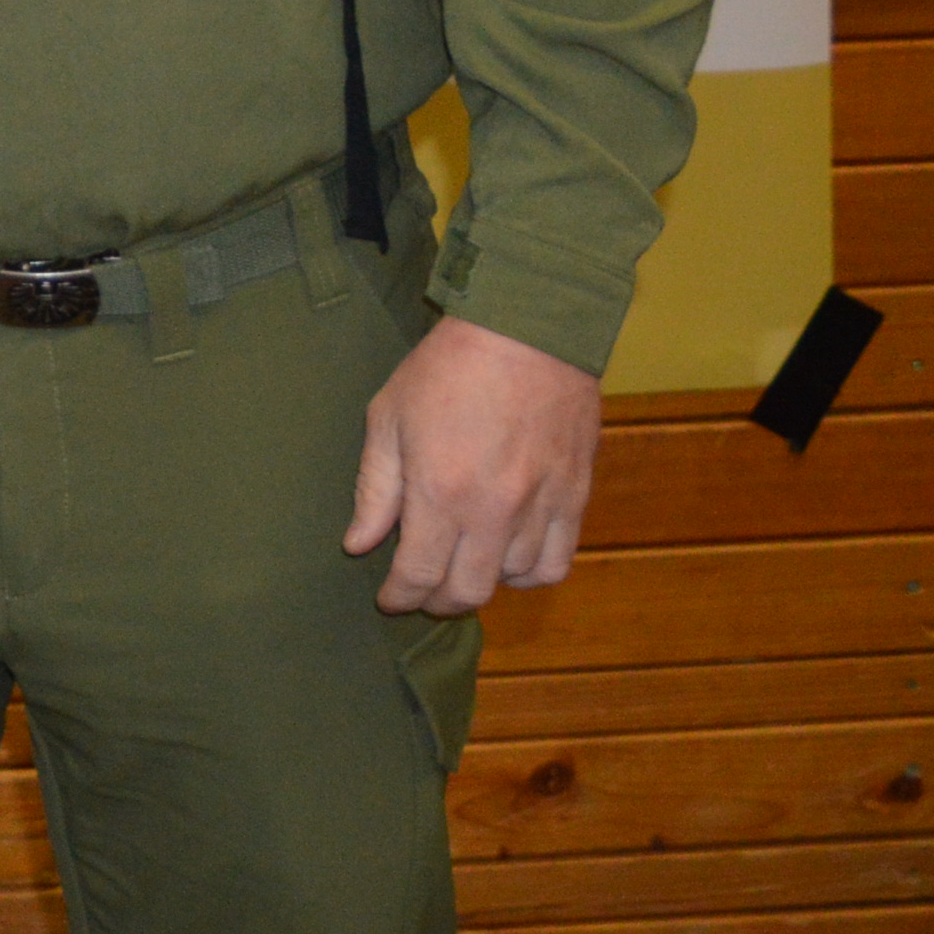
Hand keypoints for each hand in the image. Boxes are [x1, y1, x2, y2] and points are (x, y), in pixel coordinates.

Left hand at [345, 314, 603, 614]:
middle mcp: (493, 510)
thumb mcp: (388, 418)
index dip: (399, 596)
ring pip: (510, 581)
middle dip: (435, 601)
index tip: (388, 598)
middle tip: (420, 591)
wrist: (527, 331)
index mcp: (439, 491)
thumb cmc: (446, 368)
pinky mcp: (575, 497)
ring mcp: (540, 507)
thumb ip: (375, 488)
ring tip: (459, 566)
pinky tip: (506, 559)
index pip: (418, 575)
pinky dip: (528, 573)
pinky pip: (554, 563)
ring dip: (479, 583)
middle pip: (465, 591)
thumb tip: (358, 544)